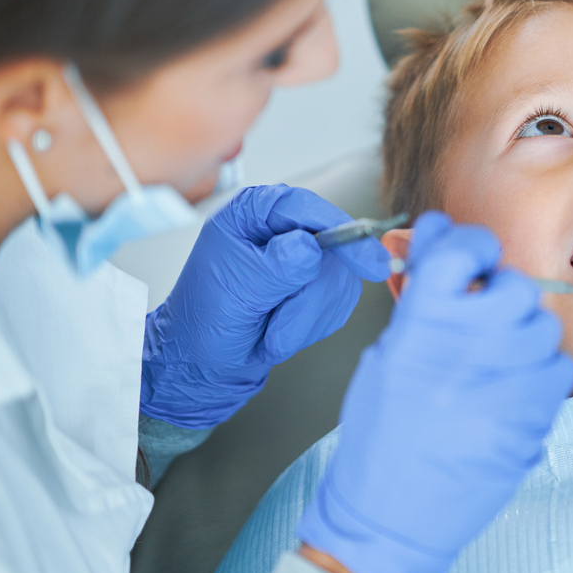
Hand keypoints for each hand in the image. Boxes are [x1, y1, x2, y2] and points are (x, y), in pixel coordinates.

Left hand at [140, 184, 389, 428]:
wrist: (204, 363)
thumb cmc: (205, 321)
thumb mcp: (237, 290)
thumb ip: (276, 267)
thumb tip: (311, 247)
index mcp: (253, 213)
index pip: (308, 209)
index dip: (342, 233)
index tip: (368, 263)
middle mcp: (281, 228)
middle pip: (332, 249)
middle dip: (309, 299)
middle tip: (279, 329)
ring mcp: (304, 256)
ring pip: (339, 280)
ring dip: (308, 318)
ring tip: (272, 333)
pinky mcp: (318, 283)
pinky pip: (339, 301)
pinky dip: (313, 325)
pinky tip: (284, 331)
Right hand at [296, 212, 572, 572]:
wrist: (390, 518)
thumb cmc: (381, 441)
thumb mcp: (386, 358)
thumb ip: (421, 302)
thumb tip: (439, 243)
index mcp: (420, 325)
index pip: (461, 250)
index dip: (472, 245)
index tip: (474, 254)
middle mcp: (465, 346)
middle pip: (516, 287)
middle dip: (504, 297)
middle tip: (488, 318)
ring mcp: (504, 381)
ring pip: (543, 328)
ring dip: (525, 338)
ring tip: (497, 365)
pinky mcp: (533, 416)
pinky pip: (559, 369)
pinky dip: (542, 375)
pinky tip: (513, 394)